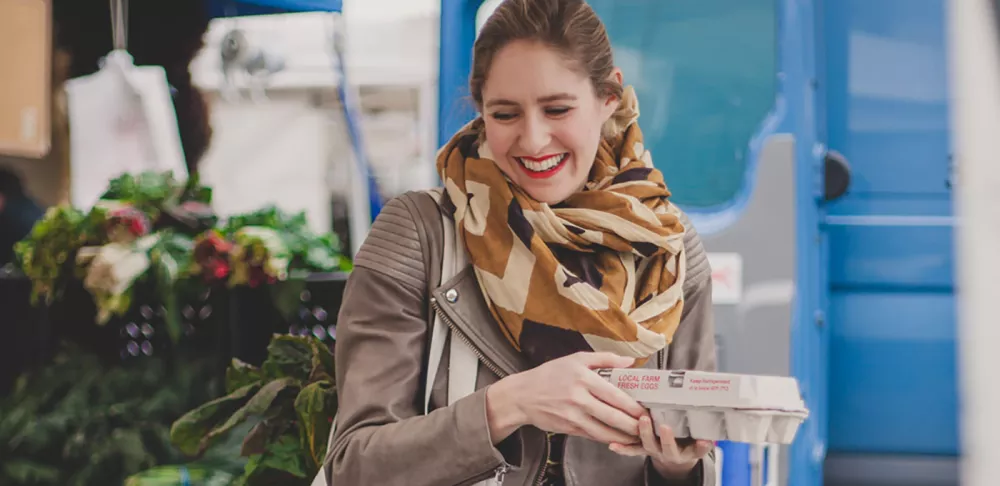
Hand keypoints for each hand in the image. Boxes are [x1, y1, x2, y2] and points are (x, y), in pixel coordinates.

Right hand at [485, 352, 645, 444]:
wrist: (523, 394)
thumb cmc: (550, 374)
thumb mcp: (576, 359)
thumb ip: (604, 359)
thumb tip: (629, 362)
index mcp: (583, 378)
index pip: (614, 395)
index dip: (632, 406)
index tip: (645, 410)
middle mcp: (578, 398)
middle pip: (612, 416)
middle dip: (632, 425)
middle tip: (646, 427)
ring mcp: (572, 416)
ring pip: (603, 431)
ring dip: (622, 436)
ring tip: (637, 437)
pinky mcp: (568, 428)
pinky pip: (592, 436)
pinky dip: (606, 439)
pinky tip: (617, 438)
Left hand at [608, 415, 713, 478]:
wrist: (673, 458)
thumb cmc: (686, 439)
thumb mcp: (697, 435)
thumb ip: (702, 424)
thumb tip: (712, 403)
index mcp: (688, 451)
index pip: (696, 450)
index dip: (700, 447)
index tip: (705, 441)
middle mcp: (671, 453)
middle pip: (668, 447)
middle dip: (666, 438)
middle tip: (665, 426)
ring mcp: (655, 452)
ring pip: (648, 446)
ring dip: (644, 434)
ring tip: (642, 421)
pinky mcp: (642, 449)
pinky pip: (632, 450)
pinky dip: (623, 448)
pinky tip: (613, 445)